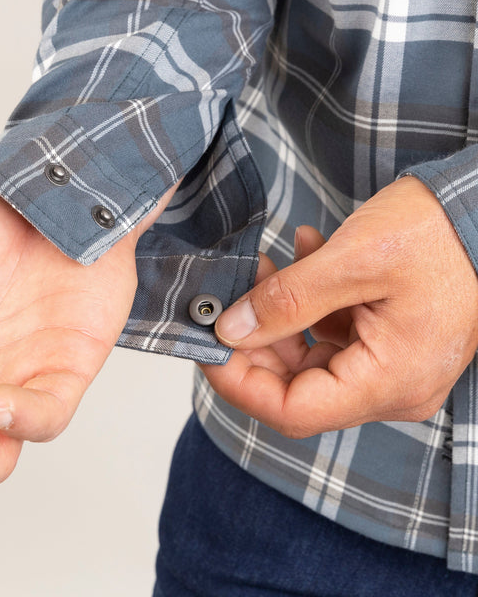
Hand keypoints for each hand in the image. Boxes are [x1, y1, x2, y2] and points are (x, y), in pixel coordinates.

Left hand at [201, 176, 477, 437]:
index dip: (239, 382)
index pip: (293, 410)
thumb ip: (287, 301)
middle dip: (253, 342)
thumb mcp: (352, 260)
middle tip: (225, 298)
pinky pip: (331, 334)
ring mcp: (391, 365)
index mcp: (390, 380)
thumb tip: (231, 330)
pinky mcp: (388, 342)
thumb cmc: (438, 232)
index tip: (205, 343)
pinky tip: (301, 256)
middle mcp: (392, 386)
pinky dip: (306, 302)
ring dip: (276, 315)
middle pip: (296, 387)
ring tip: (263, 266)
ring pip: (308, 358)